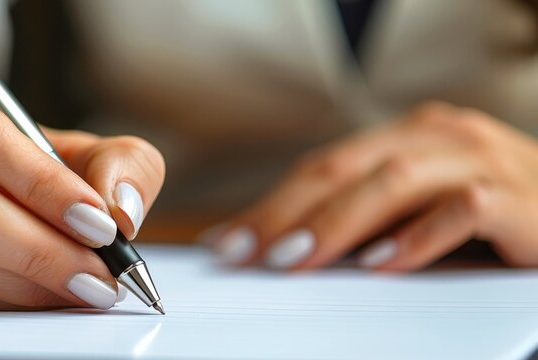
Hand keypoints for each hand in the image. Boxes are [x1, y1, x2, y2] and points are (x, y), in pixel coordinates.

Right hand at [0, 64, 163, 308]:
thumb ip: (116, 161)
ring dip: (24, 282)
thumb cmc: (11, 154)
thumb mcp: (70, 140)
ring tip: (81, 288)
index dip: (41, 184)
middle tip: (100, 273)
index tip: (98, 223)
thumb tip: (121, 211)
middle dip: (41, 247)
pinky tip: (41, 296)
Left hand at [212, 101, 537, 270]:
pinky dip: (419, 236)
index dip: (272, 201)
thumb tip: (290, 243)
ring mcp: (479, 159)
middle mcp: (438, 136)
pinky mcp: (518, 195)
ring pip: (393, 180)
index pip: (324, 166)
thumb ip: (367, 214)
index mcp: (408, 135)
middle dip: (286, 212)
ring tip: (295, 258)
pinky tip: (384, 263)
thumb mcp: (421, 205)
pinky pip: (463, 207)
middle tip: (244, 251)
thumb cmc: (495, 212)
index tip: (230, 239)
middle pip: (343, 168)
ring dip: (337, 222)